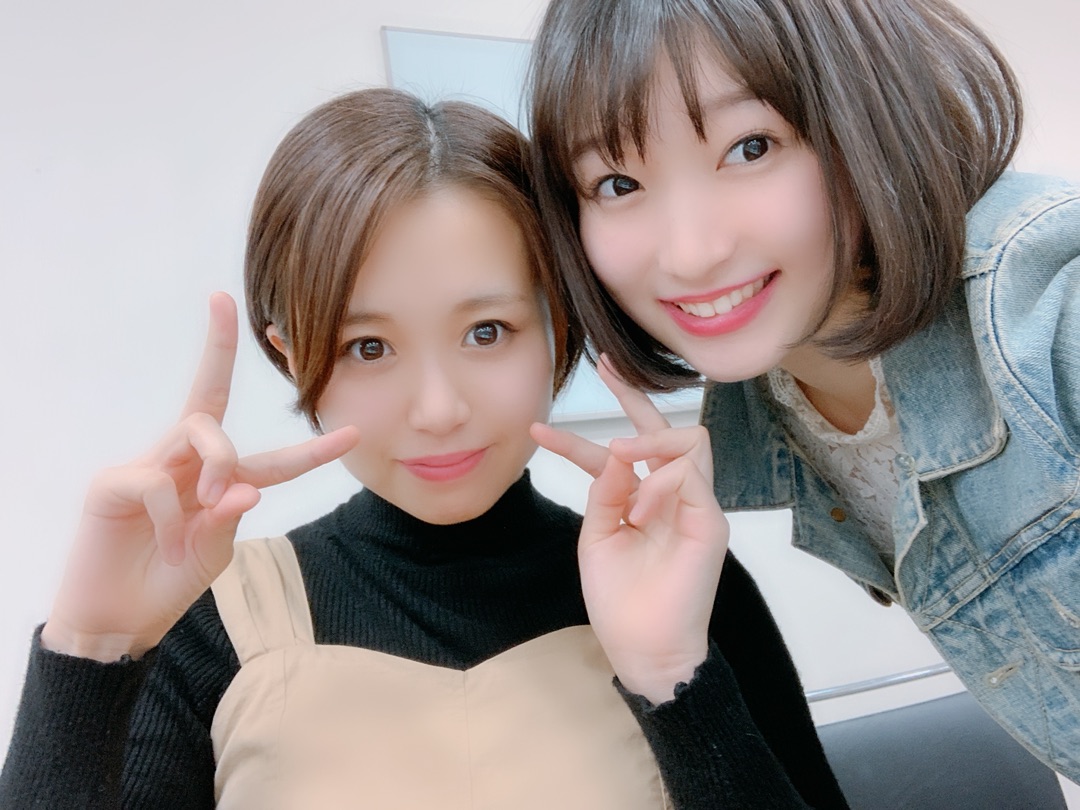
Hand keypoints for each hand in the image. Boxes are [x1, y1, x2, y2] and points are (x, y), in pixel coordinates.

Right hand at [41, 293, 358, 661]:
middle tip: (226, 354)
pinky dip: (171, 515)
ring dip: (217, 463)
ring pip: (197, 428)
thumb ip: (231, 517)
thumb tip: (244, 488)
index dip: (312, 451)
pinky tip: (164, 541)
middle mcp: (185, 463)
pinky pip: (157, 481)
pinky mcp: (113, 483)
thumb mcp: (214, 551)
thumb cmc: (169, 580)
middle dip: (219, 356)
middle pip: (210, 400)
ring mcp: (148, 466)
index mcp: (219, 482)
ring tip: (207, 505)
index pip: (272, 458)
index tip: (353, 434)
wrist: (119, 618)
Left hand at [532, 357, 726, 703]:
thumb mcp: (597, 535)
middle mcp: (671, 496)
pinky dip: (659, 480)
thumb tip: (614, 448)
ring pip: (688, 439)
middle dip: (633, 393)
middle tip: (604, 367)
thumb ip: (604, 490)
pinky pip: (690, 475)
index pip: (618, 454)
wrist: (643, 646)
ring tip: (617, 456)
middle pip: (663, 429)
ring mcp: (695, 507)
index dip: (578, 437)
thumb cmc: (620, 599)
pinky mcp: (710, 523)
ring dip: (647, 438)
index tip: (538, 427)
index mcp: (640, 500)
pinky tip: (638, 506)